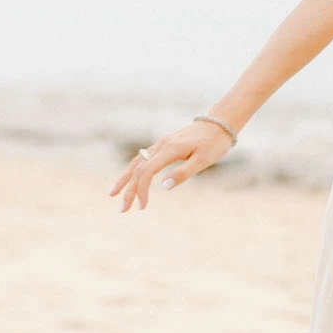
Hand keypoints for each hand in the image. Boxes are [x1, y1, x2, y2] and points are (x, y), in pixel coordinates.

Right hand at [110, 120, 233, 208]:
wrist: (219, 124)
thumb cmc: (214, 143)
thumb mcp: (203, 161)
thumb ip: (183, 173)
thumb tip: (163, 186)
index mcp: (169, 150)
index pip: (147, 172)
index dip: (141, 190)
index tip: (142, 207)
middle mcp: (161, 145)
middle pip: (137, 168)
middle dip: (127, 189)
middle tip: (122, 209)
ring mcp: (160, 144)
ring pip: (136, 162)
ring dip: (124, 178)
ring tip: (113, 193)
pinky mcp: (163, 144)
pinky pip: (143, 157)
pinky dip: (133, 169)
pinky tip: (129, 178)